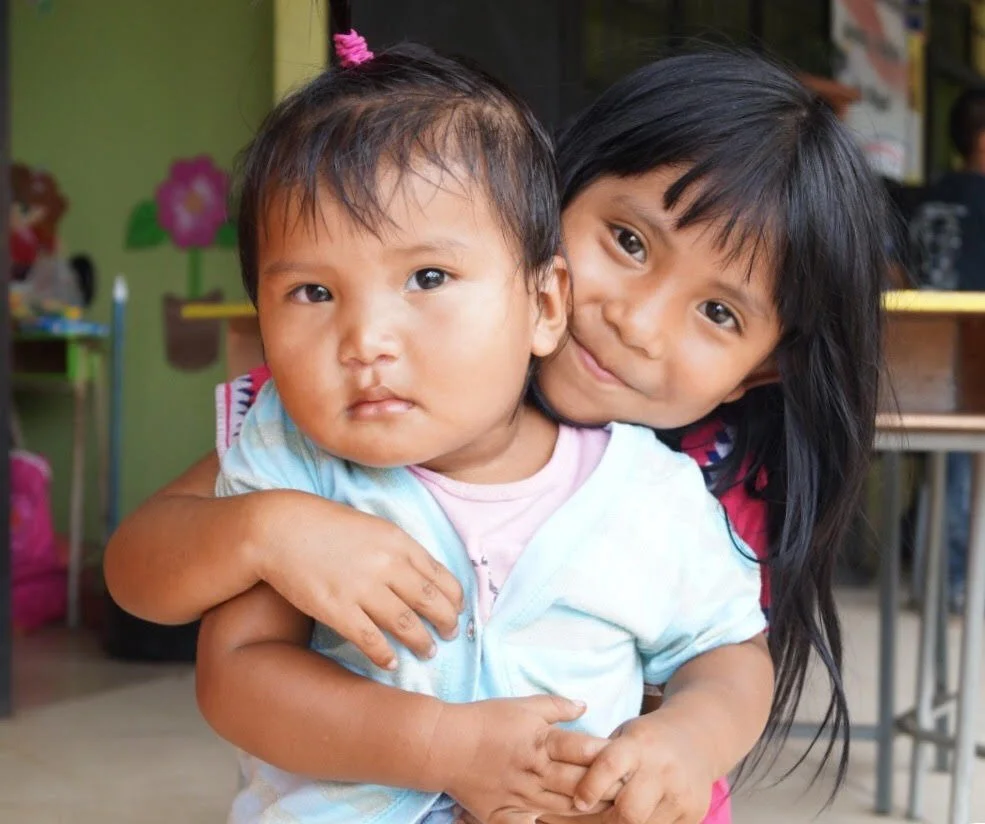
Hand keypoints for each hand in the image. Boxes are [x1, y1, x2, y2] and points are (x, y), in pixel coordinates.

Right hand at [249, 490, 463, 668]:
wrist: (280, 529)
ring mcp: (362, 588)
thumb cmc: (325, 525)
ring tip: (428, 651)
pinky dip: (385, 654)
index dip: (455, 597)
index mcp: (398, 542)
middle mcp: (386, 565)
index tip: (458, 609)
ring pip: (406, 624)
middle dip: (446, 622)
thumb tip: (423, 575)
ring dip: (422, 641)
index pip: (441, 575)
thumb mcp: (372, 526)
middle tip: (450, 634)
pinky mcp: (337, 609)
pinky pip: (370, 639)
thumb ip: (399, 549)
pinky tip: (391, 662)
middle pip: (430, 602)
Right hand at [440, 695, 610, 823]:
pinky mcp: (505, 815)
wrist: (445, 745)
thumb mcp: (523, 705)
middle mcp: (535, 771)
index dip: (608, 756)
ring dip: (587, 810)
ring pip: (563, 809)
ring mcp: (520, 797)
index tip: (627, 759)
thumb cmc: (486, 720)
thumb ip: (557, 706)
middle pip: (579, 783)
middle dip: (606, 788)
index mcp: (541, 742)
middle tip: (629, 790)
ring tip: (609, 811)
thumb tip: (585, 705)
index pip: (584, 750)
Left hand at [571, 714, 715, 823]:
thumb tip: (558, 786)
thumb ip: (600, 758)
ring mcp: (682, 794)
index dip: (590, 786)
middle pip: (629, 810)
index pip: (610, 765)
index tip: (578, 801)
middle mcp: (663, 769)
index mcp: (640, 743)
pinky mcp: (694, 814)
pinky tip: (625, 822)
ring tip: (597, 821)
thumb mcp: (624, 736)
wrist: (698, 739)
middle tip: (585, 818)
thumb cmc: (647, 739)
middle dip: (604, 820)